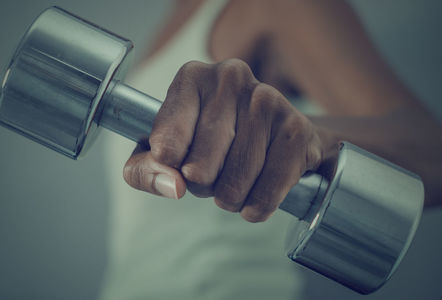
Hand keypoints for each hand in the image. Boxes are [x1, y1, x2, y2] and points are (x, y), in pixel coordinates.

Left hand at [123, 59, 330, 221]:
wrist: (272, 135)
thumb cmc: (207, 143)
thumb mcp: (163, 152)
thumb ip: (145, 170)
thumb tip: (172, 187)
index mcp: (192, 78)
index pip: (168, 135)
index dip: (167, 161)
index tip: (173, 165)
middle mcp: (231, 78)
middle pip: (200, 167)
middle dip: (200, 186)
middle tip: (206, 179)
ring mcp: (267, 100)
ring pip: (235, 182)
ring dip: (229, 199)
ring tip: (232, 185)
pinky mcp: (297, 127)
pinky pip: (269, 189)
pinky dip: (257, 206)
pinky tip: (253, 202)